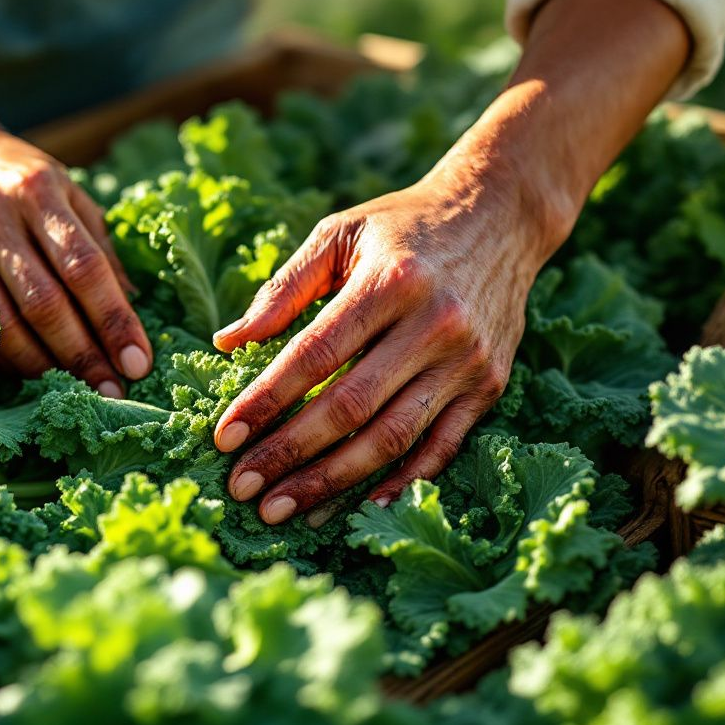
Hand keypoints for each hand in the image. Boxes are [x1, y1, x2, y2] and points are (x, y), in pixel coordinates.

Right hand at [0, 118, 151, 396]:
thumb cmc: (17, 175)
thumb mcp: (65, 189)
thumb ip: (97, 244)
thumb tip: (133, 305)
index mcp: (40, 190)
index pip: (85, 266)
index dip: (114, 319)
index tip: (138, 361)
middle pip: (44, 302)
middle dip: (83, 354)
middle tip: (113, 390)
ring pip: (4, 323)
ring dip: (44, 366)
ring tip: (77, 390)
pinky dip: (6, 358)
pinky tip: (34, 373)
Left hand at [212, 166, 567, 524]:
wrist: (500, 215)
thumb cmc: (404, 226)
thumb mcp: (340, 234)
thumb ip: (284, 289)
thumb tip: (227, 342)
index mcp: (389, 282)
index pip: (315, 355)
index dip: (266, 400)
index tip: (224, 436)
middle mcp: (433, 325)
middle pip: (351, 407)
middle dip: (290, 454)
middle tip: (242, 487)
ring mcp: (466, 361)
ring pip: (393, 437)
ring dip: (333, 482)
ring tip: (284, 509)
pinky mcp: (488, 386)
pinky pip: (442, 446)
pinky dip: (401, 482)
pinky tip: (357, 506)